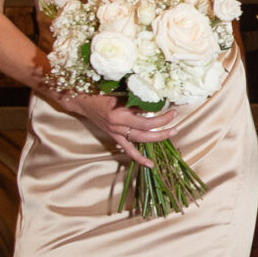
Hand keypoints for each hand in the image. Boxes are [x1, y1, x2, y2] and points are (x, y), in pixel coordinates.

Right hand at [54, 86, 183, 166]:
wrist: (81, 101)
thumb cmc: (99, 92)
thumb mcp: (118, 92)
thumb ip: (134, 99)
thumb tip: (154, 101)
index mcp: (119, 114)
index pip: (146, 119)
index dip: (162, 117)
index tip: (173, 111)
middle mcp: (117, 126)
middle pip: (146, 131)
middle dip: (163, 128)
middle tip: (176, 124)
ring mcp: (115, 133)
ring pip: (140, 140)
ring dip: (157, 138)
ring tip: (171, 134)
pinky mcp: (114, 136)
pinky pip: (128, 149)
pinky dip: (139, 158)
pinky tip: (150, 164)